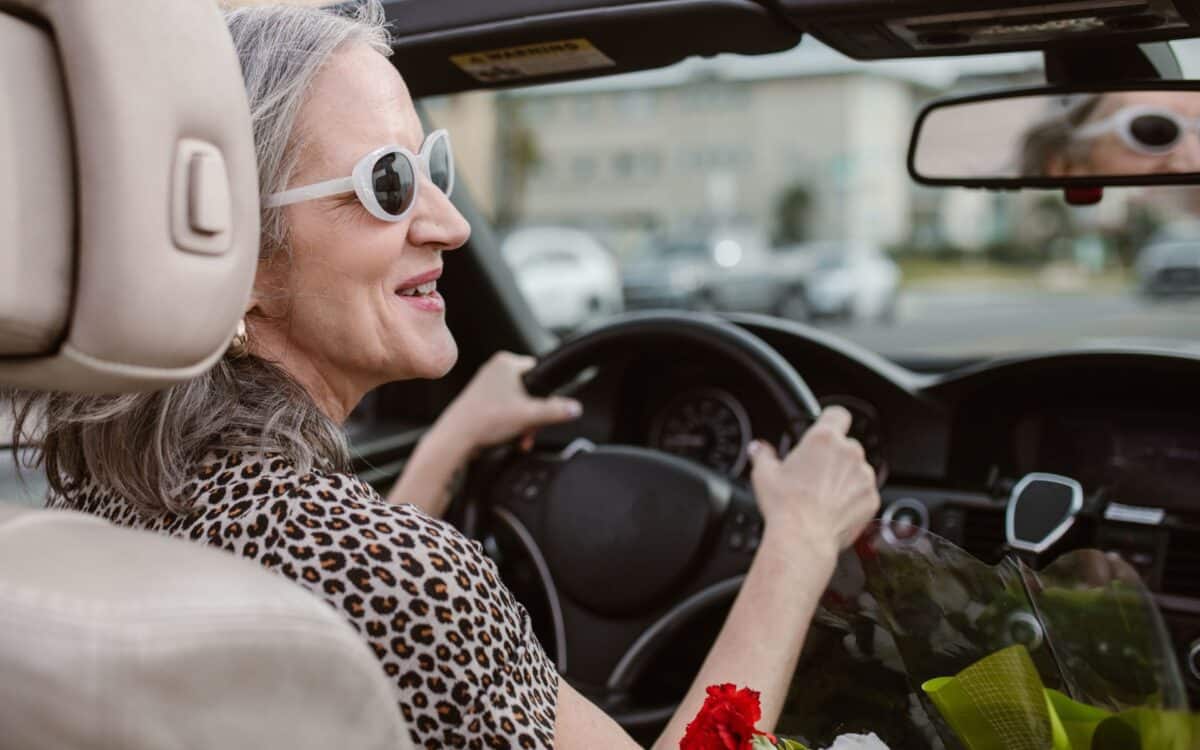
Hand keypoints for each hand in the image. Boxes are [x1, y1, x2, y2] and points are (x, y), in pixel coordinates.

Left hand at [437, 351, 582, 452]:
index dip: (545, 394)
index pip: (539, 372)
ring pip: (517, 402)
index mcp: (506, 362)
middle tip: (530, 429)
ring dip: (523, 422)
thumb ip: (556, 411)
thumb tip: (575, 408)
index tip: (543, 410)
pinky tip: (509, 436)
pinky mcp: (479, 400)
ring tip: (519, 436)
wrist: (456, 439)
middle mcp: (494, 369)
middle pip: (529, 391)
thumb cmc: (486, 420)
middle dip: (533, 415)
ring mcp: (485, 384)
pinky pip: (504, 409)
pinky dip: (510, 423)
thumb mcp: (530, 416)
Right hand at [747, 406, 880, 557]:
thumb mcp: (764, 474)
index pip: (837, 414)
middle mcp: (849, 452)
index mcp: (823, 439)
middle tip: (813, 474)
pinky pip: (864, 492)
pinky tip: (833, 509)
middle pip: (845, 445)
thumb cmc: (785, 505)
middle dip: (833, 456)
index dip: (830, 421)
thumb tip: (758, 449)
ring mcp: (864, 476)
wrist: (804, 538)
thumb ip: (763, 454)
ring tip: (822, 496)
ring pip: (856, 469)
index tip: (824, 431)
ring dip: (844, 477)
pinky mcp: (872, 498)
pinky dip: (853, 498)